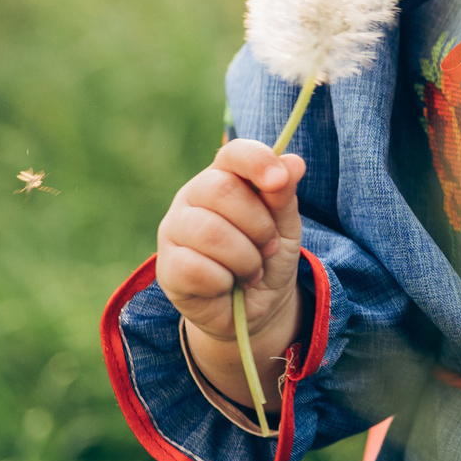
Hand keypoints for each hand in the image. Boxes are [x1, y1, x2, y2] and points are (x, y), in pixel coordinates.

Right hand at [154, 139, 307, 408]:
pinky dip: (225, 281)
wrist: (256, 307)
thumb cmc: (268, 256)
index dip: (257, 161)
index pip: (233, 153)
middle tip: (268, 247)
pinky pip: (197, 268)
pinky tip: (227, 285)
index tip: (279, 180)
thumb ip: (283, 196)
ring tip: (251, 269)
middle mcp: (192, 197)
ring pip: (211, 232)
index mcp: (224, 177)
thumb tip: (293, 163)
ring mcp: (174, 230)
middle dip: (259, 225)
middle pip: (221, 191)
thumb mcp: (285, 226)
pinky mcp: (166, 267)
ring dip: (246, 258)